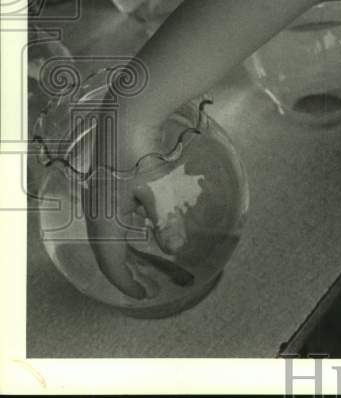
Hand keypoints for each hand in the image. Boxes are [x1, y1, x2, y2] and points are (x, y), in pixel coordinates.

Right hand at [81, 102, 188, 299]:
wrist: (126, 118)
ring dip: (129, 250)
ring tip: (147, 261)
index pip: (111, 262)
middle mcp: (96, 213)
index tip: (145, 294)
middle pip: (108, 252)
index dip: (126, 281)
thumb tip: (174, 249)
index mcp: (104, 219)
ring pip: (111, 235)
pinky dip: (129, 230)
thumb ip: (166, 222)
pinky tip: (144, 227)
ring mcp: (99, 199)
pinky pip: (115, 219)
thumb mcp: (158, 191)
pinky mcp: (107, 186)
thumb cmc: (141, 156)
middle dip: (127, 270)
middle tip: (147, 284)